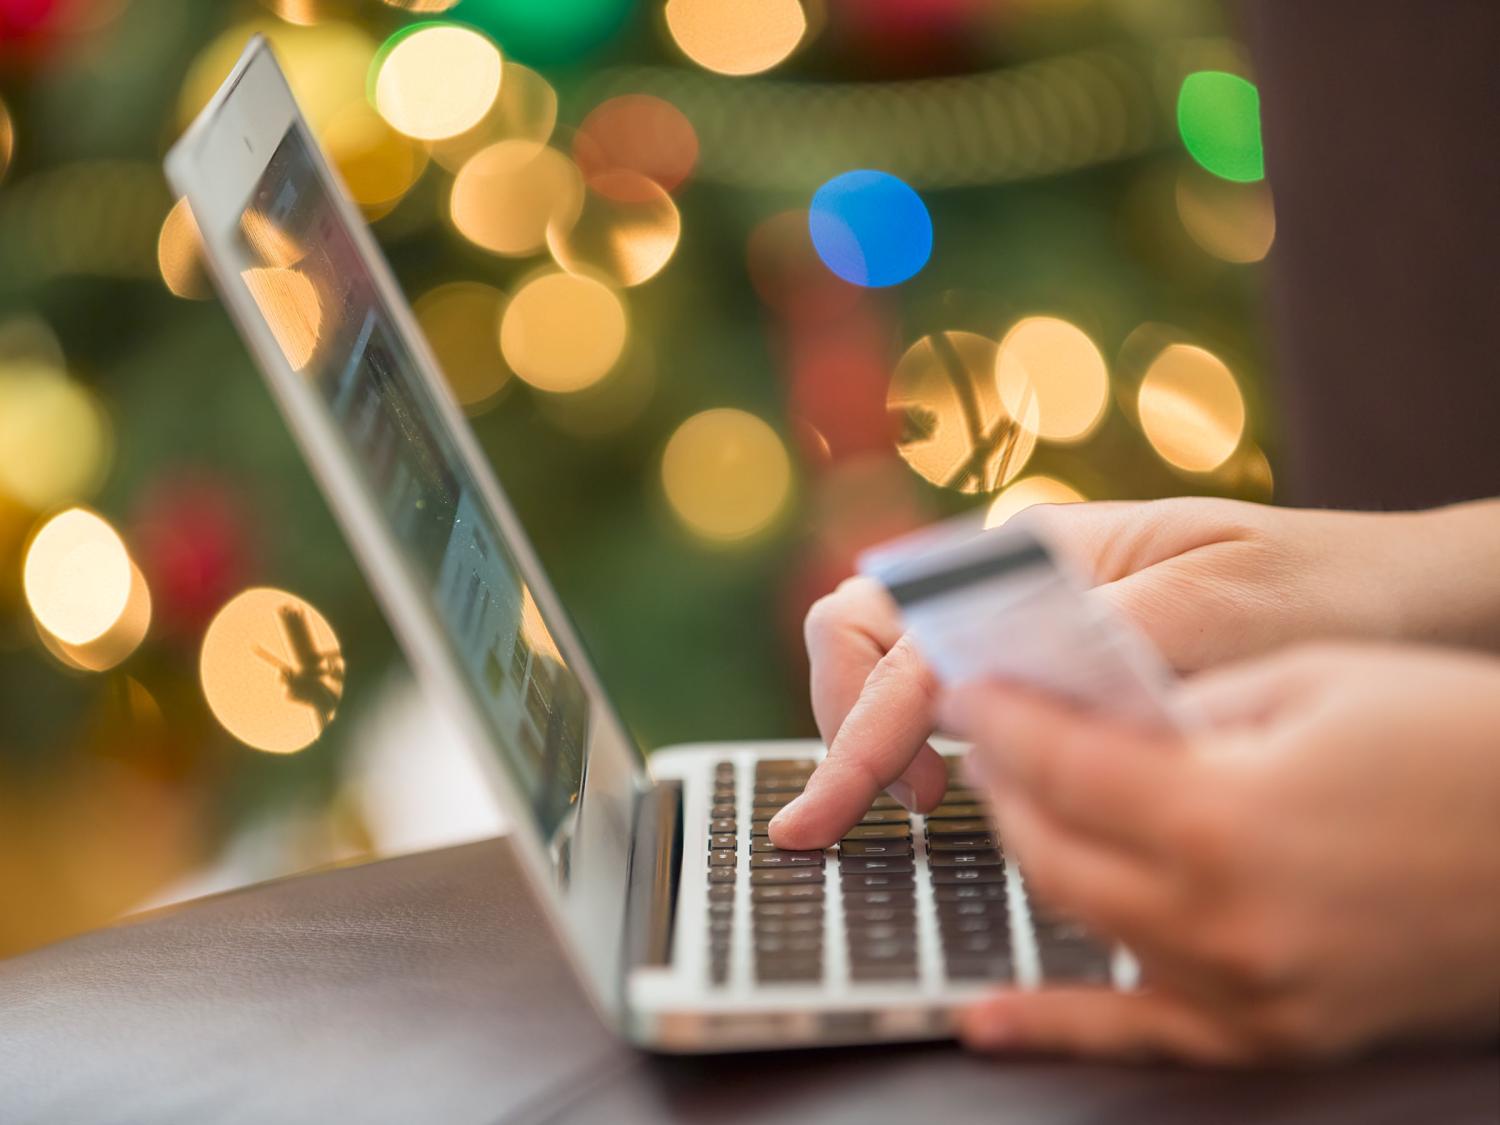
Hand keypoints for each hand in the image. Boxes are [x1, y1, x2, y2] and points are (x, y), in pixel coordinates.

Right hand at [770, 496, 1499, 849]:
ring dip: (874, 729)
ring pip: (890, 661)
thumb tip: (995, 694)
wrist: (1396, 594)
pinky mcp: (1048, 664)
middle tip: (890, 808)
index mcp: (1043, 549)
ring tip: (922, 801)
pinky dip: (919, 738)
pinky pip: (948, 691)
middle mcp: (1012, 580)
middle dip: (846, 719)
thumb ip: (1104, 638)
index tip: (842, 806)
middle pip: (863, 631)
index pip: (906, 634)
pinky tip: (958, 783)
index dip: (863, 725)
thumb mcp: (1224, 608)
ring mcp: (1023, 620)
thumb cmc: (1318, 588)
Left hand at [945, 643, 1499, 1063]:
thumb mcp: (1312, 683)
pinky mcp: (1281, 1036)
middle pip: (1050, 851)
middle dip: (1006, 785)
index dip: (1002, 719)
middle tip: (995, 738)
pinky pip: (1143, 1037)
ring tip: (1017, 805)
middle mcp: (1221, 920)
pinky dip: (1058, 1025)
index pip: (1061, 764)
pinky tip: (989, 1017)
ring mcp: (1250, 993)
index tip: (972, 689)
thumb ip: (1184, 706)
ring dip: (1037, 857)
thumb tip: (1092, 717)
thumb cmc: (1460, 743)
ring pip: (1083, 926)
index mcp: (1224, 816)